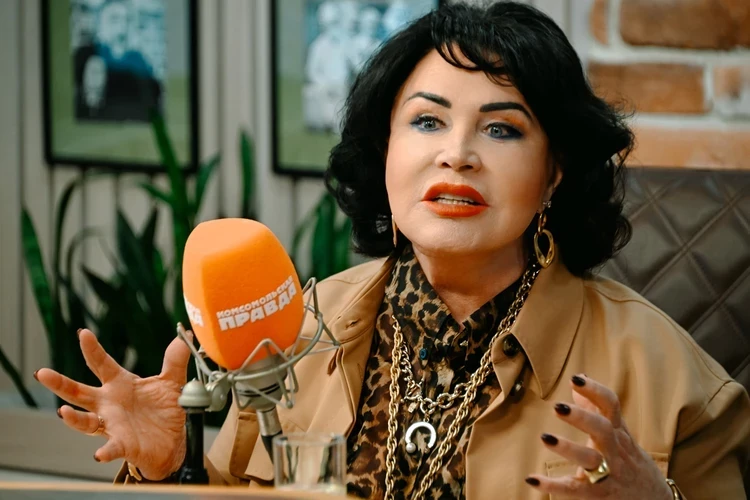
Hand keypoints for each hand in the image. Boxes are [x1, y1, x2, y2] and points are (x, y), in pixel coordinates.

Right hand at [34, 329, 191, 480]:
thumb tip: (183, 334)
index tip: (83, 333)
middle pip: (79, 392)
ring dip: (74, 419)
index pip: (102, 364)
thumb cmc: (164, 411)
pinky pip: (111, 448)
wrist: (172, 443)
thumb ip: (174, 360)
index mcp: (120, 385)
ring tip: (63, 413)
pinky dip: (105, 451)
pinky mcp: (123, 444)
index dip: (92, 349)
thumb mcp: (171, 382)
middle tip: (42, 373)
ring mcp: (113, 425)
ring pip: (85, 422)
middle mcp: (110, 404)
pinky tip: (99, 453)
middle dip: (60, 384)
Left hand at [525, 375, 672, 498]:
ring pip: (591, 460)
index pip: (611, 406)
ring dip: (568, 448)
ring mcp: (608, 474)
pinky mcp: (598, 495)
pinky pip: (575, 490)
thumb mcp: (619, 433)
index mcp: (618, 433)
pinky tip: (532, 479)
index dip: (595, 391)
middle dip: (582, 418)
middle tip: (557, 406)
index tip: (576, 378)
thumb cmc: (629, 461)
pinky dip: (553, 486)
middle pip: (603, 431)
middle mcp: (615, 451)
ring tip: (545, 437)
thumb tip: (580, 375)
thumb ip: (596, 407)